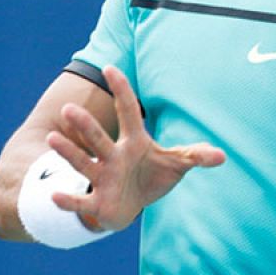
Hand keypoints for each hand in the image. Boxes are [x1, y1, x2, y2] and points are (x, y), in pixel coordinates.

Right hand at [44, 65, 225, 230]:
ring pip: (84, 163)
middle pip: (99, 138)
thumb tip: (222, 155)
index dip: (122, 91)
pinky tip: (54, 194)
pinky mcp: (97, 203)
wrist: (131, 206)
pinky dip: (68, 199)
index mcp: (134, 142)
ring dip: (69, 152)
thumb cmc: (151, 177)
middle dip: (85, 125)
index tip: (110, 68)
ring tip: (53, 138)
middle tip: (69, 108)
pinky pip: (80, 200)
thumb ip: (194, 155)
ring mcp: (103, 178)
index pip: (128, 111)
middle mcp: (114, 156)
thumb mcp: (176, 164)